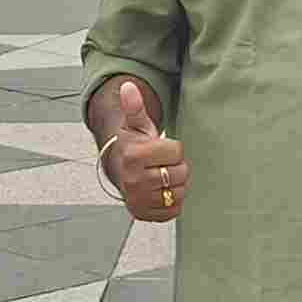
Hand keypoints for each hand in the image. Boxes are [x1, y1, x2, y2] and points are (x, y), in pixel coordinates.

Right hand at [106, 82, 188, 224]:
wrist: (120, 170)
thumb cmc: (133, 146)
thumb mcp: (136, 125)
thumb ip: (135, 106)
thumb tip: (128, 86)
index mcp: (134, 156)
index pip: (177, 152)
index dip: (172, 149)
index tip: (159, 149)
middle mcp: (134, 181)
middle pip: (180, 173)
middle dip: (175, 167)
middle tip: (161, 163)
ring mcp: (139, 201)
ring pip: (179, 192)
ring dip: (175, 184)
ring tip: (161, 176)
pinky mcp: (145, 215)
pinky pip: (174, 209)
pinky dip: (172, 201)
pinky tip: (161, 190)